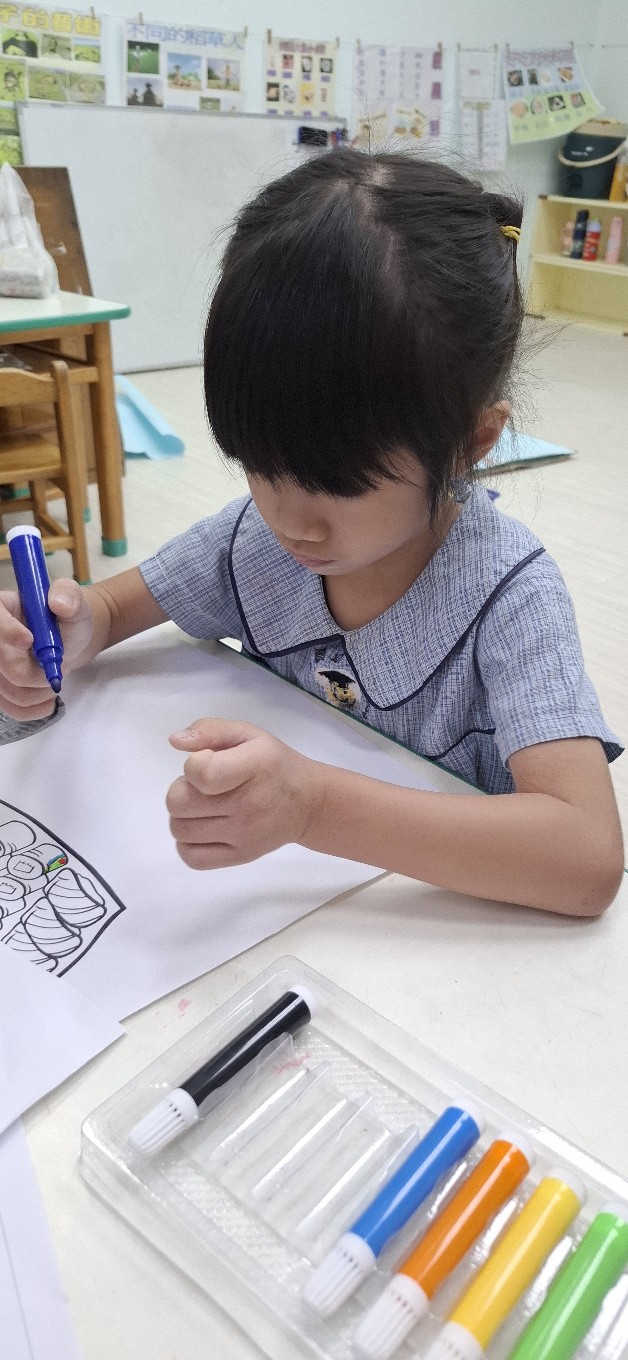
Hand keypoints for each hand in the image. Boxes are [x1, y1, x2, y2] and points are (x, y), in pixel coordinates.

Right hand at [0, 579, 93, 719]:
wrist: (68, 643)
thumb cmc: (67, 620)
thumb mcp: (75, 603)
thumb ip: (70, 596)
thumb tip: (59, 602)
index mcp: (2, 608)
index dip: (6, 631)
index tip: (29, 640)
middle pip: (0, 662)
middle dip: (32, 672)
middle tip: (56, 668)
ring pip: (7, 689)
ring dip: (38, 691)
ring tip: (52, 678)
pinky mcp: (0, 688)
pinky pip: (11, 708)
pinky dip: (34, 708)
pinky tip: (47, 698)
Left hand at [167, 719, 317, 869]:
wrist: (308, 803)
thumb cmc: (274, 764)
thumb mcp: (248, 734)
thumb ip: (210, 730)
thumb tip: (175, 741)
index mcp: (254, 766)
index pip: (201, 773)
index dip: (192, 766)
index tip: (206, 762)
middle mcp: (249, 803)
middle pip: (179, 803)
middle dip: (182, 790)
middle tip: (201, 788)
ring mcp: (244, 835)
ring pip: (180, 830)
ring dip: (183, 816)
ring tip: (203, 807)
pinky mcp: (239, 856)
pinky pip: (191, 858)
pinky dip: (187, 843)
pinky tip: (203, 828)